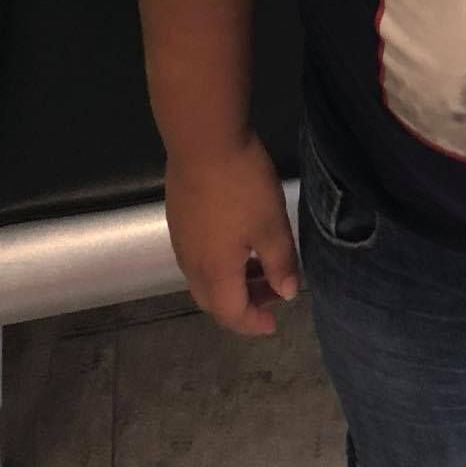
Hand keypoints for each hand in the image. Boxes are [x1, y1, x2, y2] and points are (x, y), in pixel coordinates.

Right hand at [165, 133, 301, 336]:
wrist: (203, 143)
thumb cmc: (243, 187)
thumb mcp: (272, 225)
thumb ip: (281, 264)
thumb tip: (287, 294)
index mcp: (215, 274)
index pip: (232, 315)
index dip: (254, 323)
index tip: (274, 323)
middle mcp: (191, 265)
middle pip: (214, 302)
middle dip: (243, 304)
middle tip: (272, 291)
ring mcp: (181, 242)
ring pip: (204, 280)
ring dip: (231, 283)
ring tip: (260, 265)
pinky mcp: (178, 220)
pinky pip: (197, 259)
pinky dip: (219, 264)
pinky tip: (238, 242)